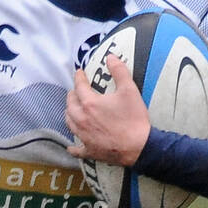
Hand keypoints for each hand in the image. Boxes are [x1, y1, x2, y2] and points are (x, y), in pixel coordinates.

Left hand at [65, 53, 149, 167]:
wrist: (138, 147)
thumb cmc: (133, 120)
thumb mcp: (129, 90)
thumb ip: (119, 71)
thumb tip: (111, 58)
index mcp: (90, 103)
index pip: (79, 86)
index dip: (79, 77)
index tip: (79, 73)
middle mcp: (82, 119)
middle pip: (70, 104)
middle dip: (72, 95)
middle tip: (76, 91)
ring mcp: (84, 136)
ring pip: (69, 122)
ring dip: (70, 114)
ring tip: (72, 110)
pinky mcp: (89, 150)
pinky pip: (76, 149)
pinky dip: (73, 147)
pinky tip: (71, 147)